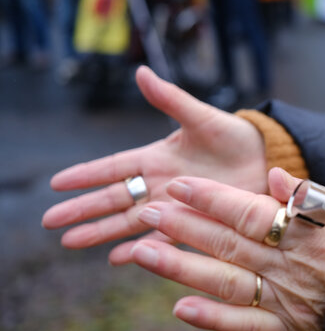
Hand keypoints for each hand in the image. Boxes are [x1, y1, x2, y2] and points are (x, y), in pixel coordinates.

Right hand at [43, 66, 267, 264]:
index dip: (86, 175)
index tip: (56, 184)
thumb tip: (141, 72)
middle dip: (82, 210)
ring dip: (101, 232)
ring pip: (130, 221)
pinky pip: (163, 238)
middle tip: (50, 223)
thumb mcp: (202, 117)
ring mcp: (176, 206)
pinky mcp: (195, 223)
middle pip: (113, 199)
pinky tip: (117, 259)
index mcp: (158, 157)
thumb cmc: (236, 135)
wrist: (268, 159)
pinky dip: (141, 248)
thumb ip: (171, 99)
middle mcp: (161, 184)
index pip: (114, 168)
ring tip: (71, 243)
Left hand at [128, 168, 324, 330]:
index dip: (211, 197)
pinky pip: (246, 324)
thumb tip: (276, 174)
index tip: (178, 184)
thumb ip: (310, 193)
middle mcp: (289, 263)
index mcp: (304, 230)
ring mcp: (285, 296)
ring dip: (183, 268)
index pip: (248, 210)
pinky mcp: (288, 325)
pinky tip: (180, 308)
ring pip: (227, 281)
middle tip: (147, 211)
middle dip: (184, 226)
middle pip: (228, 243)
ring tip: (141, 253)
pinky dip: (214, 318)